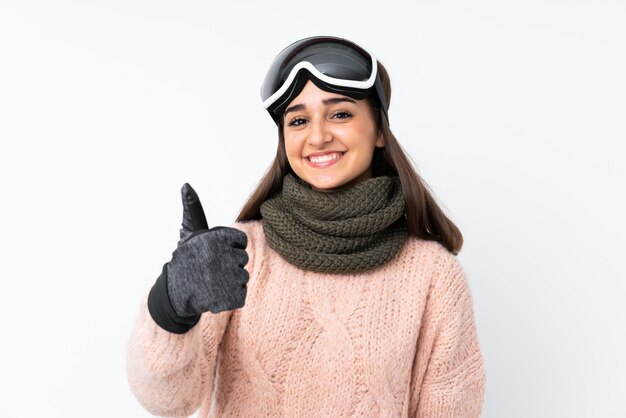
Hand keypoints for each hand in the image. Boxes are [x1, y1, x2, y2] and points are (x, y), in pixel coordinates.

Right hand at [166, 183, 249, 316]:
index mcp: (215, 238)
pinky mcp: (228, 298)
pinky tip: (216, 295)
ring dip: (231, 282)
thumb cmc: (185, 259)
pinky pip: (241, 295)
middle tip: (211, 270)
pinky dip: (231, 298)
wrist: (173, 293)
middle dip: (230, 265)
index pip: (241, 241)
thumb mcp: (189, 232)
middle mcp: (221, 256)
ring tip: (212, 282)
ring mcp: (225, 278)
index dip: (231, 248)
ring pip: (243, 278)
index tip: (216, 253)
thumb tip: (186, 185)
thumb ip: (192, 208)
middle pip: (243, 259)